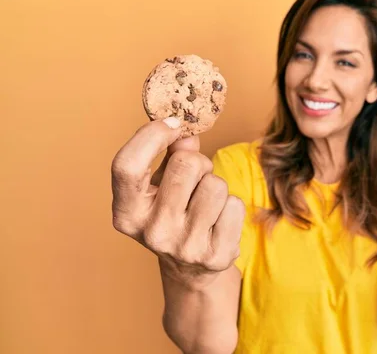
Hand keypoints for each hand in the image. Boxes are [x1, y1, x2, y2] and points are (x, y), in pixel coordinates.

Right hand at [110, 117, 243, 284]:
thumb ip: (170, 153)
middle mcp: (152, 232)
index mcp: (127, 213)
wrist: (190, 268)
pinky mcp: (215, 256)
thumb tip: (187, 133)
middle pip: (186, 164)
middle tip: (195, 178)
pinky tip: (218, 221)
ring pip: (215, 184)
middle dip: (197, 162)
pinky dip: (231, 206)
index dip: (152, 136)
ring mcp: (184, 247)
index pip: (127, 165)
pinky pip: (235, 205)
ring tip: (205, 202)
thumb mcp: (160, 183)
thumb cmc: (174, 212)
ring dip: (215, 185)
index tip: (172, 123)